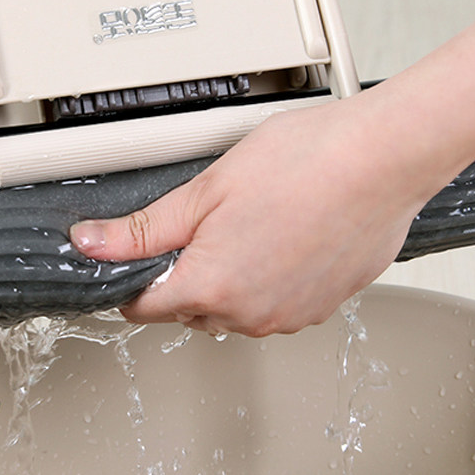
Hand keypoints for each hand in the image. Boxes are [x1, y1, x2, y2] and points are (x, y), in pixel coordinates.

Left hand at [70, 92, 429, 336]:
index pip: (142, 310)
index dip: (133, 282)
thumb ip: (141, 230)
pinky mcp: (320, 308)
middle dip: (181, 276)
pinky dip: (264, 282)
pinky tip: (279, 240)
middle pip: (186, 311)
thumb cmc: (303, 164)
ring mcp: (287, 316)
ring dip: (225, 281)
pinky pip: (271, 307)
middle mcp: (248, 315)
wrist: (383, 158)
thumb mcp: (204, 191)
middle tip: (203, 225)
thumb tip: (91, 243)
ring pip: (230, 311)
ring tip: (248, 227)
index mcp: (209, 288)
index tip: (140, 259)